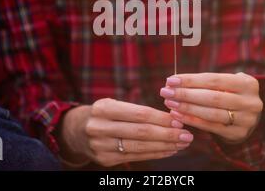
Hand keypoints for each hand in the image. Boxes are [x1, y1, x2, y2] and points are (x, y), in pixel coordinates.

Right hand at [58, 98, 193, 166]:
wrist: (77, 131)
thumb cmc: (105, 114)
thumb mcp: (114, 104)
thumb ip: (138, 110)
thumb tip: (172, 117)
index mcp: (103, 108)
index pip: (139, 114)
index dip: (161, 118)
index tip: (179, 119)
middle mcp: (99, 127)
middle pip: (141, 132)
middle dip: (167, 134)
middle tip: (187, 134)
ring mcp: (101, 146)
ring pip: (139, 148)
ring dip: (165, 146)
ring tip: (182, 143)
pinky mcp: (104, 160)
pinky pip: (135, 157)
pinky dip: (155, 154)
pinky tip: (169, 150)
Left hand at [160, 72, 262, 143]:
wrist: (248, 115)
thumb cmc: (230, 93)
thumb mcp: (227, 83)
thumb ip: (205, 82)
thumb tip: (174, 82)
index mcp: (248, 84)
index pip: (214, 80)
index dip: (191, 80)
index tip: (171, 80)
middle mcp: (251, 102)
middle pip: (212, 97)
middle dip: (186, 94)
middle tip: (166, 92)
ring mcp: (246, 120)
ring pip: (211, 114)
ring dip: (187, 108)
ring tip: (170, 103)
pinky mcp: (238, 133)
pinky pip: (211, 127)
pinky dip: (192, 121)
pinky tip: (178, 116)